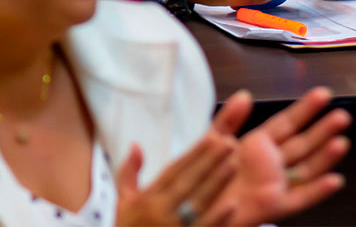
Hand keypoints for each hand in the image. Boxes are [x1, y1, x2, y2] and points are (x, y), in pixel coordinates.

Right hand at [114, 134, 235, 225]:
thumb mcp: (123, 201)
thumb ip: (129, 172)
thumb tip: (136, 144)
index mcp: (147, 199)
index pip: (174, 171)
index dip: (193, 154)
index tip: (210, 138)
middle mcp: (161, 212)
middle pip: (189, 182)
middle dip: (209, 162)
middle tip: (228, 145)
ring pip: (199, 203)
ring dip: (217, 185)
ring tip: (233, 166)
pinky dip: (218, 218)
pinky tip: (232, 205)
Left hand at [208, 88, 349, 224]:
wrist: (196, 202)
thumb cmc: (206, 173)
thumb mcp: (213, 139)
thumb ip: (229, 118)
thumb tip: (245, 94)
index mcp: (258, 145)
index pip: (286, 122)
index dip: (305, 108)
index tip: (323, 94)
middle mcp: (271, 164)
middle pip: (302, 143)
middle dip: (322, 130)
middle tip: (342, 116)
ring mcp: (275, 184)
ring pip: (307, 168)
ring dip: (325, 156)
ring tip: (341, 141)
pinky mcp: (274, 205)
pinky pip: (301, 198)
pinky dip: (318, 190)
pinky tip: (334, 180)